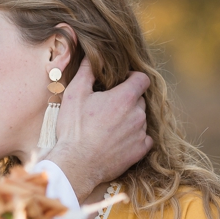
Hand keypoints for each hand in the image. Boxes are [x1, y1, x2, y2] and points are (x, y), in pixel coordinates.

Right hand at [43, 62, 151, 199]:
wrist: (77, 163)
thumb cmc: (74, 127)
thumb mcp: (75, 93)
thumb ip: (87, 71)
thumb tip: (91, 56)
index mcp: (125, 98)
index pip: (142, 79)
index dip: (133, 77)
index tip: (121, 81)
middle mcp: (138, 114)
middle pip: (140, 100)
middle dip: (127, 99)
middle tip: (108, 106)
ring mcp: (140, 134)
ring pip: (140, 119)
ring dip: (129, 118)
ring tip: (109, 125)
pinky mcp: (140, 151)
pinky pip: (144, 138)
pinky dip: (134, 136)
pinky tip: (118, 139)